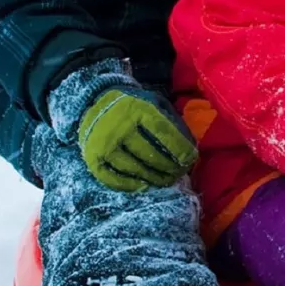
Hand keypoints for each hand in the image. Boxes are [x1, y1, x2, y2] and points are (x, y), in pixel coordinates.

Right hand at [77, 88, 198, 191]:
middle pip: (150, 154)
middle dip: (169, 167)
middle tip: (179, 173)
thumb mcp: (154, 102)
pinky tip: (145, 184)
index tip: (190, 159)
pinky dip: (131, 184)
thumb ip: (172, 121)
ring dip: (154, 178)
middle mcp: (119, 125)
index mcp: (138, 108)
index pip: (163, 134)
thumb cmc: (133, 105)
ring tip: (166, 180)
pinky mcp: (93, 158)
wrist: (94, 101)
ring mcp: (104, 144)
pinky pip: (114, 178)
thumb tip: (190, 146)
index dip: (180, 149)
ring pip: (134, 168)